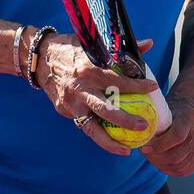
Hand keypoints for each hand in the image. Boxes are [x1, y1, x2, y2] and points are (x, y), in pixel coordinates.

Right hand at [36, 33, 161, 156]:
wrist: (40, 58)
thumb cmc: (72, 48)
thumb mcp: (94, 43)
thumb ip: (122, 48)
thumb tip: (149, 44)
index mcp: (89, 69)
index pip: (119, 81)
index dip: (138, 85)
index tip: (153, 87)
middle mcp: (80, 88)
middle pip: (106, 110)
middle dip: (126, 121)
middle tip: (144, 126)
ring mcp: (71, 102)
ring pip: (92, 129)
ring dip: (110, 143)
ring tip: (127, 151)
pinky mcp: (64, 110)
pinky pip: (84, 124)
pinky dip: (97, 134)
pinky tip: (110, 141)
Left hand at [140, 88, 193, 175]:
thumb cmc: (175, 109)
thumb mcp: (165, 110)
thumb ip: (154, 123)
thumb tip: (135, 137)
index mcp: (189, 118)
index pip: (177, 137)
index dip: (159, 146)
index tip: (144, 148)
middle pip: (177, 155)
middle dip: (156, 159)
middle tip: (145, 155)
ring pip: (180, 166)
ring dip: (162, 166)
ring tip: (152, 159)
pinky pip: (186, 170)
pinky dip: (171, 170)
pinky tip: (162, 164)